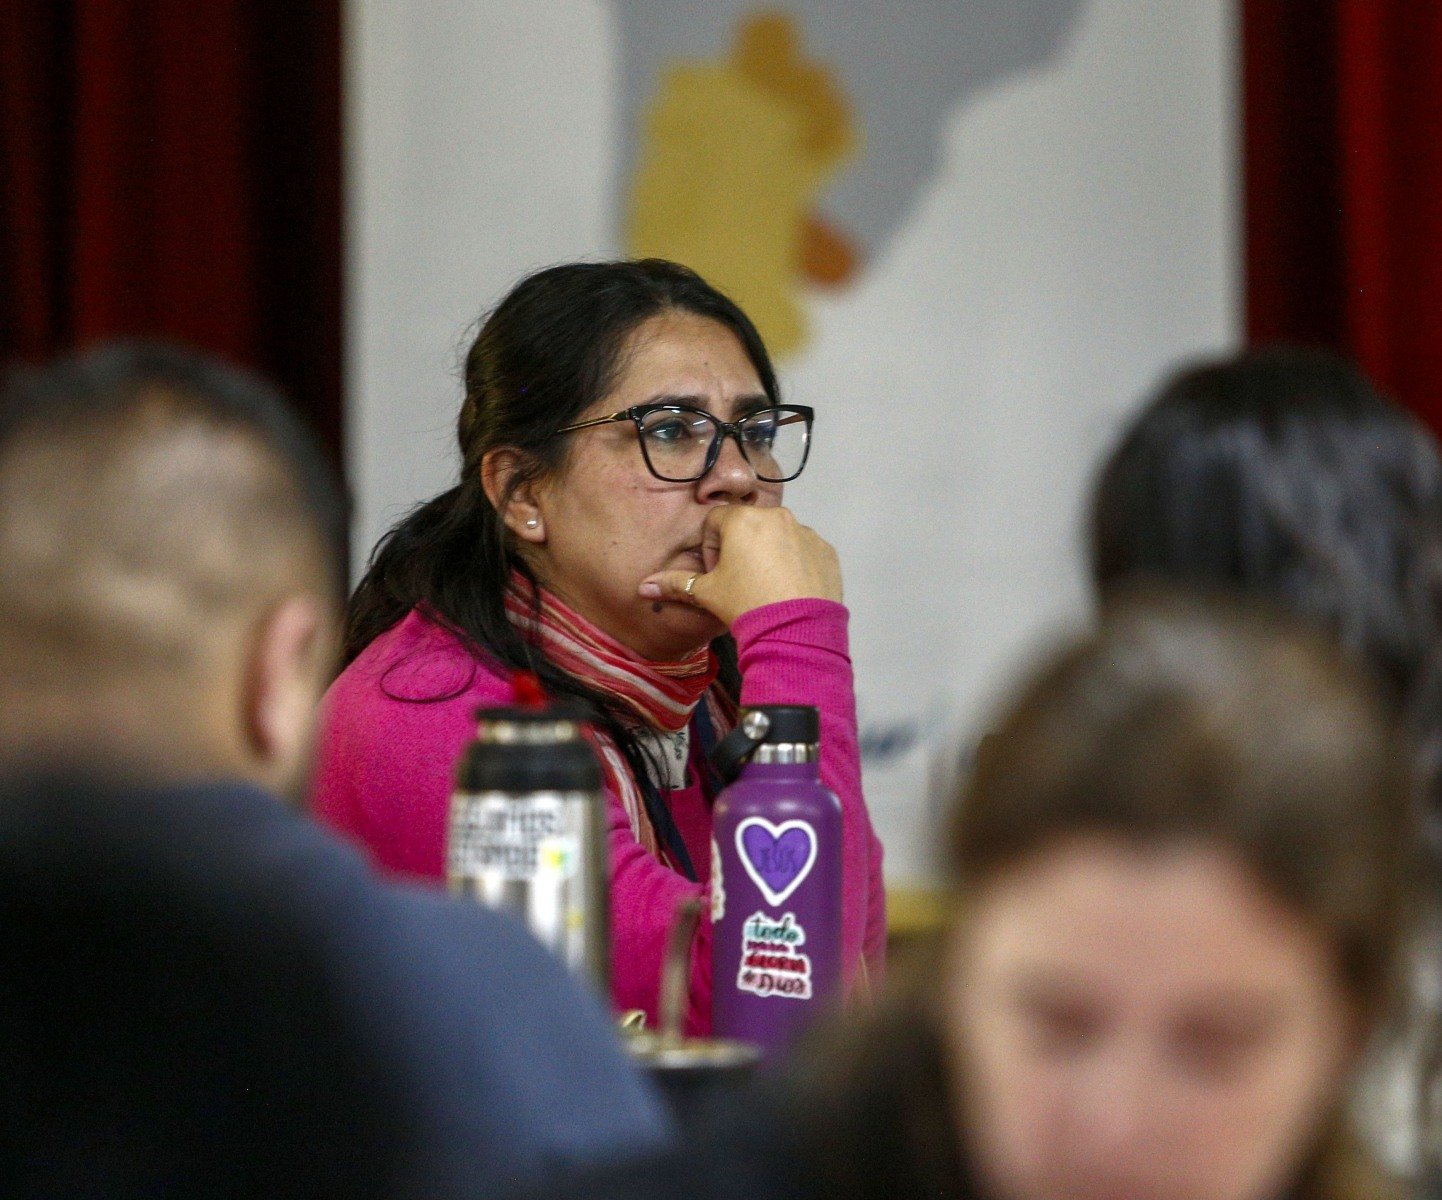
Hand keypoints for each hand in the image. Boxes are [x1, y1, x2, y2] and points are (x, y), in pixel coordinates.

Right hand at [639, 506, 842, 626]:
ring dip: (768, 554)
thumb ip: (675, 584)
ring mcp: (806, 533)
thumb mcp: (707, 594)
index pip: (716, 521)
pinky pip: (804, 551)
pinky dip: (795, 565)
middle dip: (741, 548)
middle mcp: (777, 516)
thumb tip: (643, 587)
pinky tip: (788, 591)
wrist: (796, 631)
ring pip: (778, 537)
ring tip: (766, 588)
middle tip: (740, 582)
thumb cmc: (746, 604)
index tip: (716, 572)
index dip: (711, 546)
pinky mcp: (826, 551)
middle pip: (749, 526)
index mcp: (744, 519)